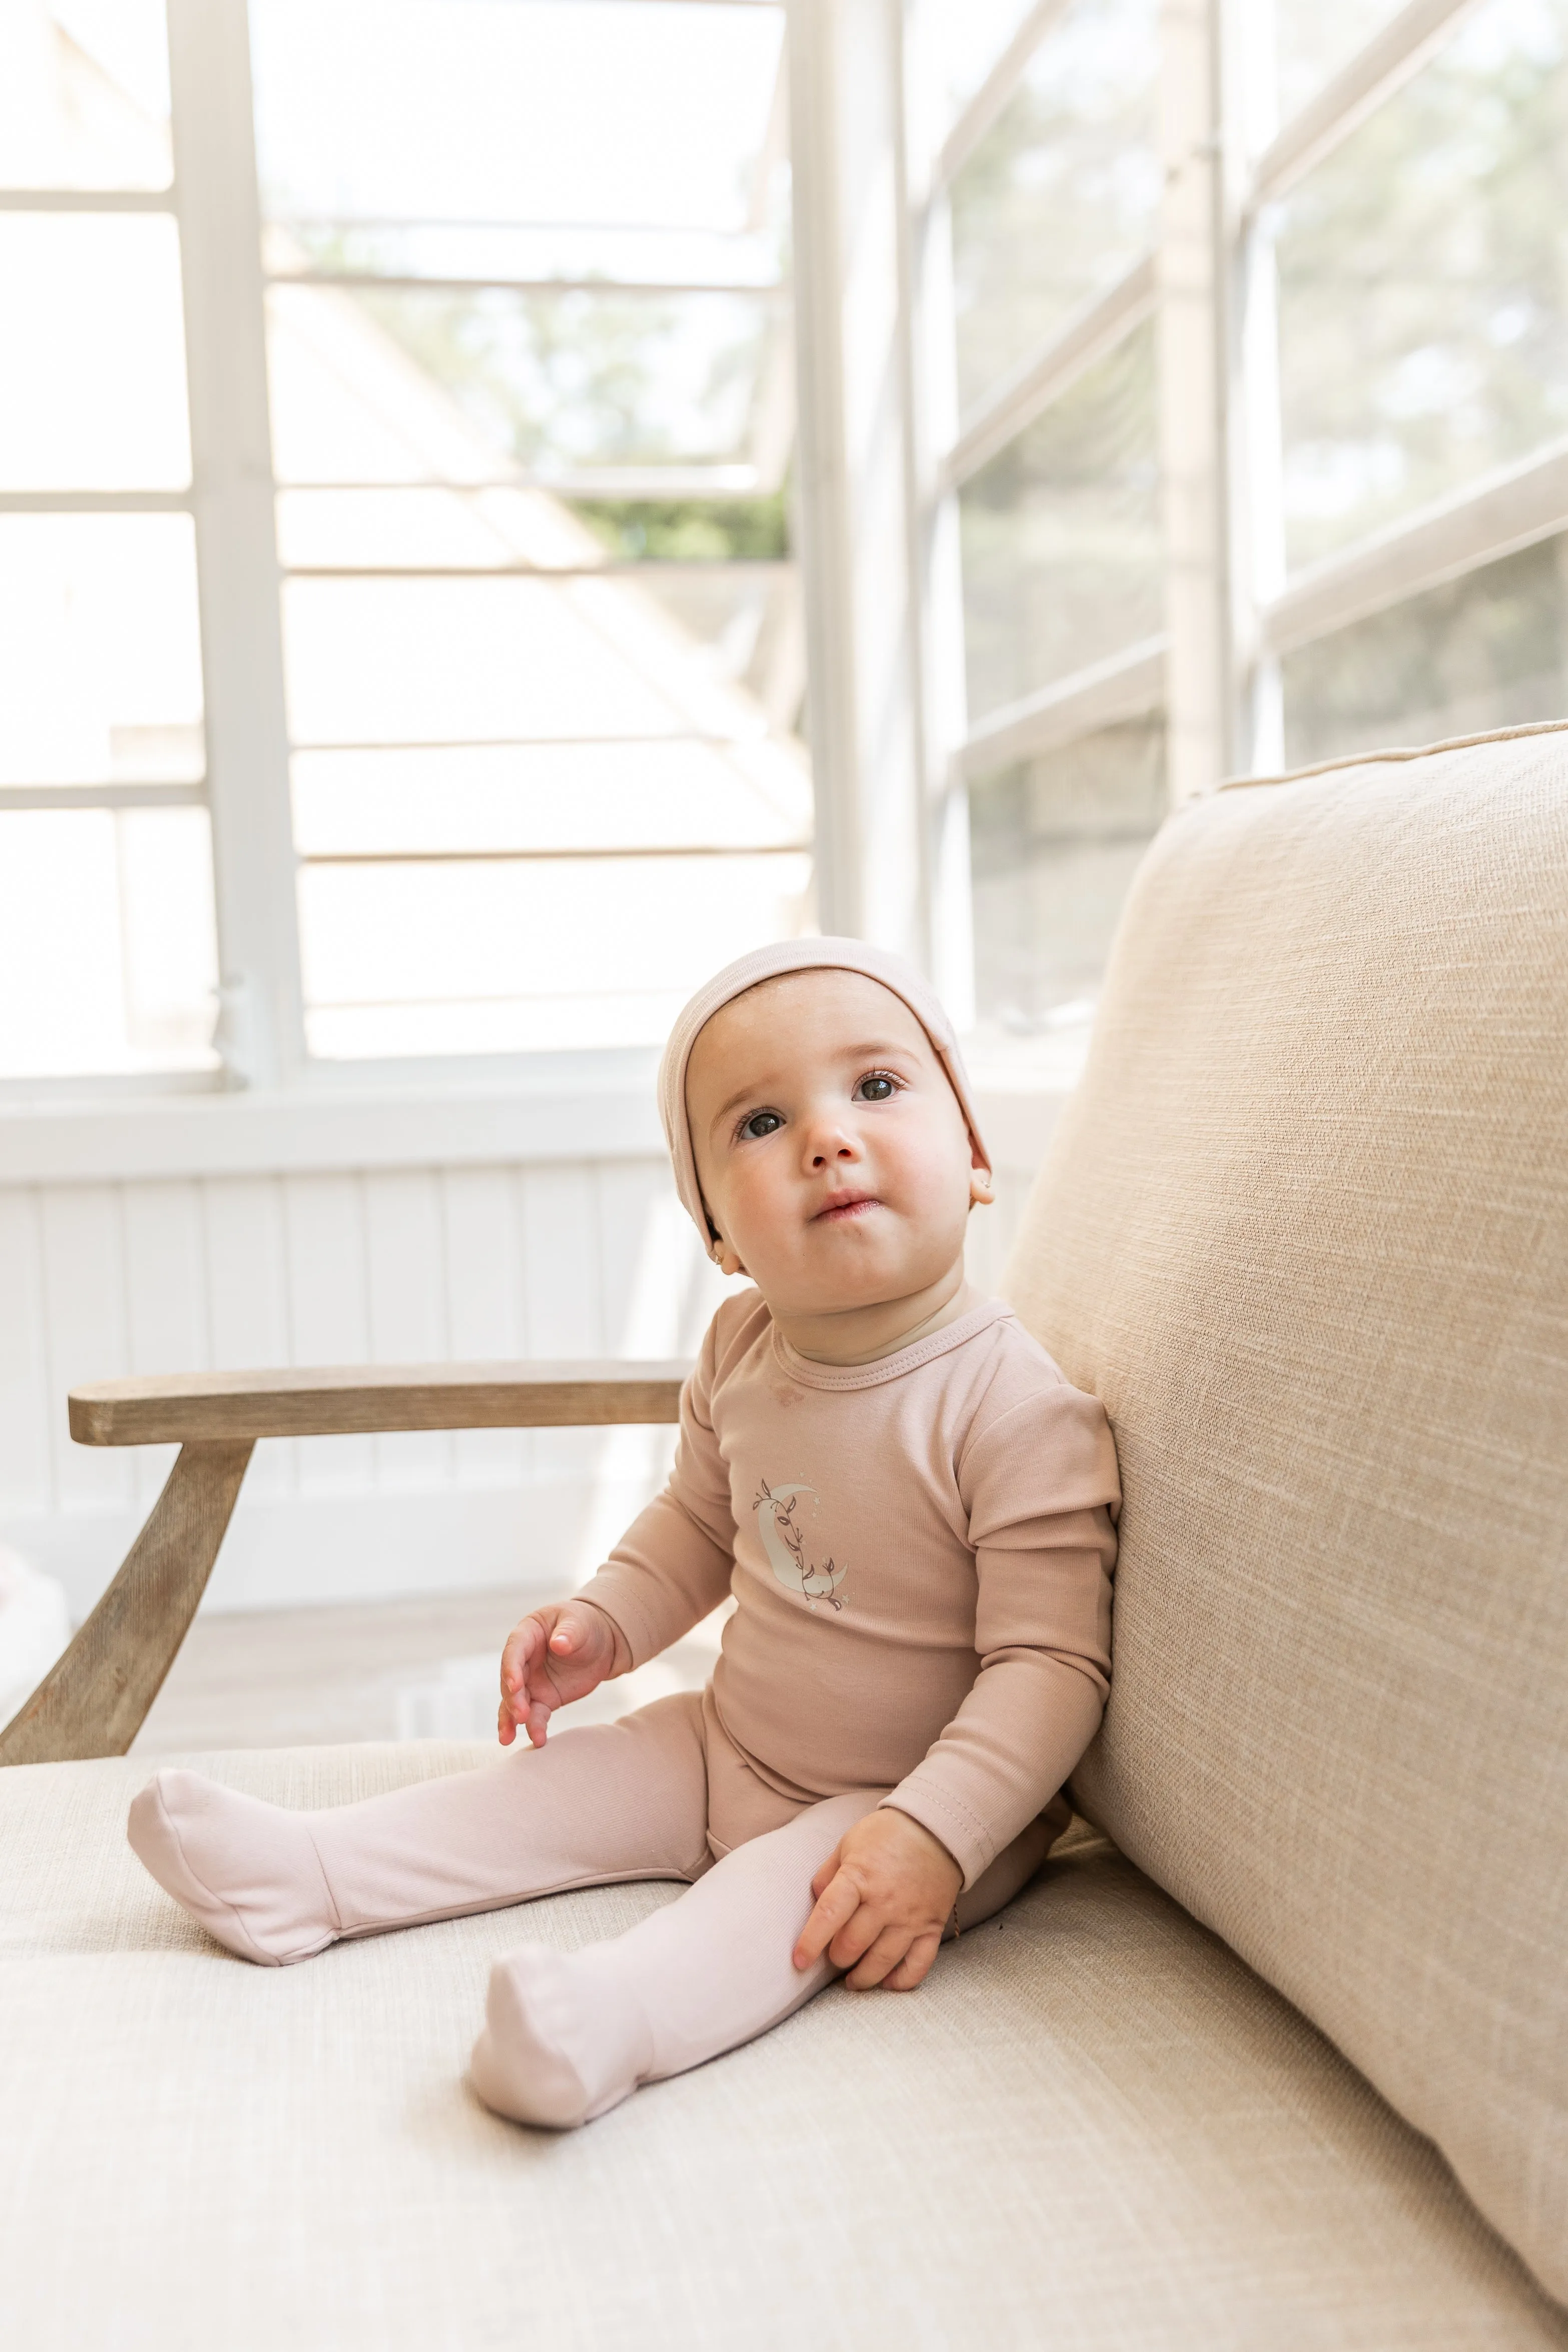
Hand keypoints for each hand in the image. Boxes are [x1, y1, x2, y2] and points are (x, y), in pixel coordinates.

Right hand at [497, 1601, 627, 1747]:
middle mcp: (523, 1660)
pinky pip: (535, 1715)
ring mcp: (531, 1682)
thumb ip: (568, 1632)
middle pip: (510, 1680)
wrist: (601, 1643)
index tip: (516, 1686)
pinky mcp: (543, 1699)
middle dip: (513, 1699)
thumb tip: (558, 1644)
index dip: (512, 1668)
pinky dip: (534, 1727)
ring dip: (511, 1719)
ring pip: (514, 1702)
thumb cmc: (585, 1625)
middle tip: (520, 1716)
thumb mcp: (579, 1623)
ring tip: (508, 1738)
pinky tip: (538, 1740)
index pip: (514, 1651)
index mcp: (528, 1633)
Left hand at [792, 1808, 962, 1990]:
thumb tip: (815, 1900)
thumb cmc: (887, 1834)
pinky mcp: (932, 1927)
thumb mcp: (849, 1844)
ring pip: (882, 1962)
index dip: (810, 1942)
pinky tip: (886, 1983)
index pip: (829, 1915)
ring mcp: (910, 1917)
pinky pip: (917, 1966)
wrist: (937, 1828)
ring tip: (852, 1981)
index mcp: (859, 1877)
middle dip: (837, 1958)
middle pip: (852, 1945)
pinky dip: (901, 1981)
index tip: (799, 1961)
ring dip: (862, 1978)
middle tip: (834, 1957)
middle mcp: (884, 1901)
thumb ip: (828, 1874)